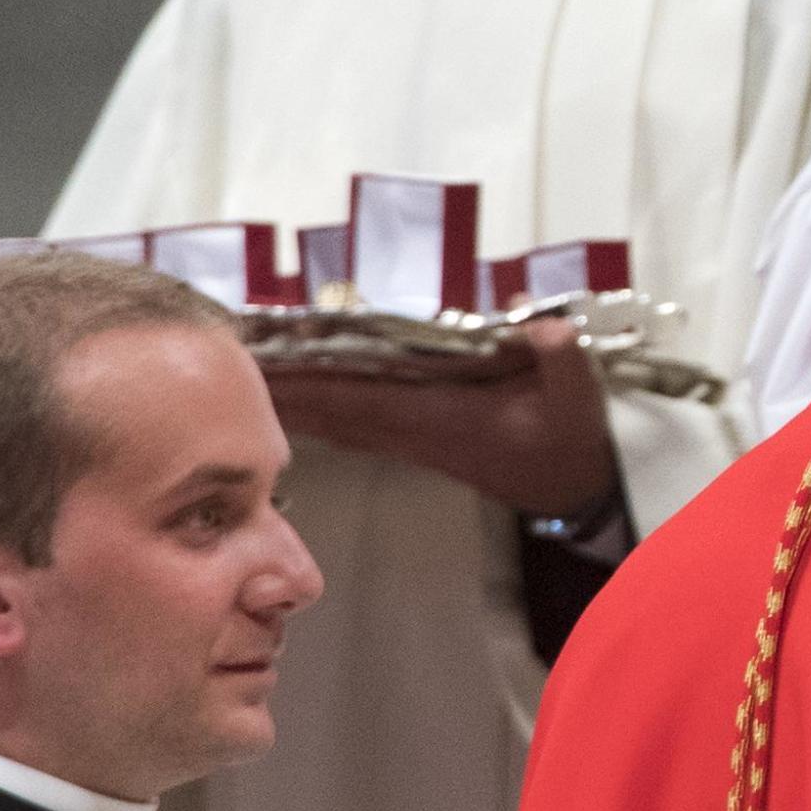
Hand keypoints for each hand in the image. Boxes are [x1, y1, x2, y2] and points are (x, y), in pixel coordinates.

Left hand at [261, 317, 622, 519]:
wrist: (575, 487)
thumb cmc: (573, 439)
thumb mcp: (578, 395)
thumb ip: (562, 358)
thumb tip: (543, 324)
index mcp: (440, 417)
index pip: (360, 396)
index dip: (311, 381)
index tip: (266, 364)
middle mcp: (414, 430)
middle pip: (332, 410)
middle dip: (283, 388)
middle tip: (232, 361)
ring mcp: (414, 437)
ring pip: (337, 420)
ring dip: (295, 400)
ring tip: (251, 376)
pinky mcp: (421, 437)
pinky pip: (355, 422)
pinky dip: (321, 409)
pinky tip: (299, 404)